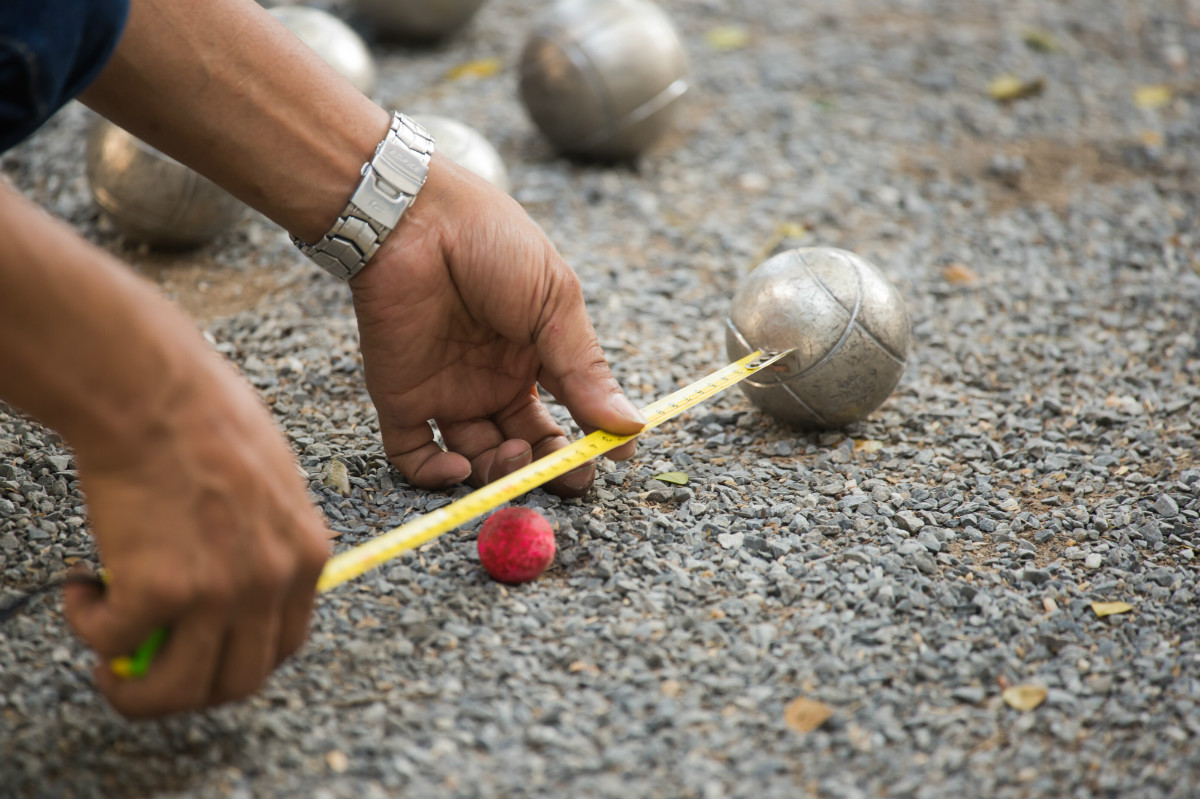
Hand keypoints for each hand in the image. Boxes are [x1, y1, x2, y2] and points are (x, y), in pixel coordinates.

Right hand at [62, 356, 330, 718]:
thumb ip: (265, 539)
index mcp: (307, 553)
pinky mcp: (163, 590)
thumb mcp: (271, 483)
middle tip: (143, 667)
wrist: (154, 389)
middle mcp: (274, 580)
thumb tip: (234, 582)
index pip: (283, 644)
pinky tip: (81, 588)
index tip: (198, 652)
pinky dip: (88, 625)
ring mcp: (222, 591)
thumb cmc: (202, 417)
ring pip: (176, 690)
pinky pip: (115, 643)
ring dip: (132, 684)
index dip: (235, 659)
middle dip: (185, 687)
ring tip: (103, 650)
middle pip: (237, 682)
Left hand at [350, 155, 645, 496]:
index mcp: (535, 356)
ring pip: (476, 458)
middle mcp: (492, 381)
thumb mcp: (555, 303)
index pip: (567, 415)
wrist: (413, 217)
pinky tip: (460, 465)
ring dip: (499, 473)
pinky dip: (435, 476)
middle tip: (564, 475)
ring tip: (514, 454)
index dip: (586, 442)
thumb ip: (587, 370)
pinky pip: (413, 455)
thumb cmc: (492, 244)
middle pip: (525, 446)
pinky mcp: (400, 397)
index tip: (609, 457)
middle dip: (546, 468)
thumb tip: (632, 429)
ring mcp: (447, 391)